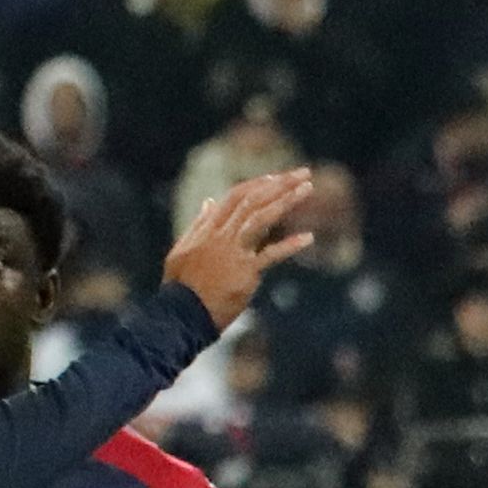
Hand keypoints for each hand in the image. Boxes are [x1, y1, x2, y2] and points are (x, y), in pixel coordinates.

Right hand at [160, 168, 314, 329]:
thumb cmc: (180, 286)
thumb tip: (207, 201)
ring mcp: (232, 252)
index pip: (234, 197)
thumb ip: (198, 224)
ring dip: (286, 200)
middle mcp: (220, 236)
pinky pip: (270, 255)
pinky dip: (289, 245)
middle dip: (279, 184)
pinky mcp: (244, 272)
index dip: (258, 184)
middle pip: (252, 200)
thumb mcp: (182, 250)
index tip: (276, 178)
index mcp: (207, 229)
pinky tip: (308, 237)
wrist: (179, 314)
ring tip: (308, 188)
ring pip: (260, 217)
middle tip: (303, 172)